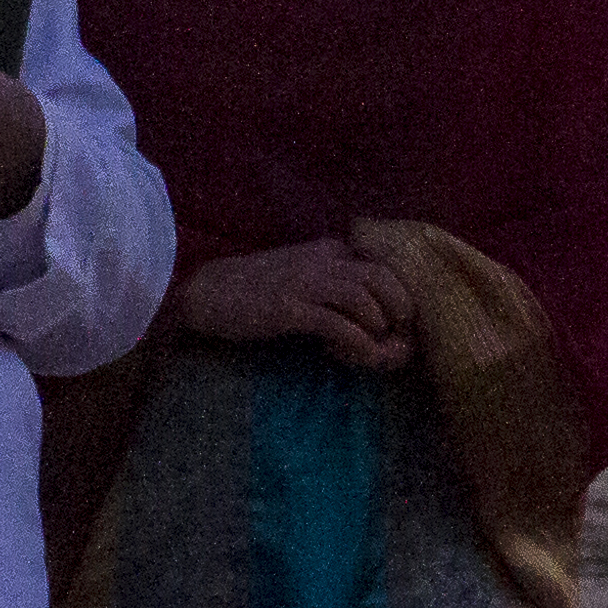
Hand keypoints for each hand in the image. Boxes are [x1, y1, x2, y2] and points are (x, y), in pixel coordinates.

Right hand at [164, 237, 414, 367]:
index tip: (401, 318)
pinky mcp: (290, 309)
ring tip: (381, 348)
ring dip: (381, 327)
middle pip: (381, 276)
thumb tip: (367, 317)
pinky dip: (357, 344)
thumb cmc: (253, 291)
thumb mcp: (301, 277)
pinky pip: (337, 325)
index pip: (380, 262)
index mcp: (327, 251)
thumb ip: (332, 287)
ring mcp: (305, 283)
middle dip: (400, 307)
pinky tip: (360, 357)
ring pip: (364, 298)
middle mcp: (321, 261)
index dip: (399, 290)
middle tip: (402, 334)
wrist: (205, 294)